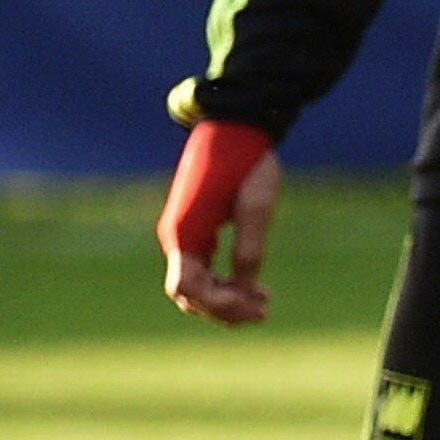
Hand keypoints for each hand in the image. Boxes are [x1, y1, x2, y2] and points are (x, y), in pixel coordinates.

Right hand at [159, 122, 281, 325]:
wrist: (237, 127)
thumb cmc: (248, 163)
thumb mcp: (256, 206)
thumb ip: (249, 247)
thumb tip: (246, 286)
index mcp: (184, 233)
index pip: (187, 289)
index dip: (217, 305)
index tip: (253, 305)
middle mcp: (176, 236)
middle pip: (189, 293)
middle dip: (223, 308)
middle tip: (264, 313)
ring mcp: (183, 233)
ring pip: (195, 283)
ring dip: (225, 298)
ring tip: (263, 305)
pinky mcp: (195, 227)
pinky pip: (202, 267)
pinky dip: (224, 282)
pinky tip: (253, 287)